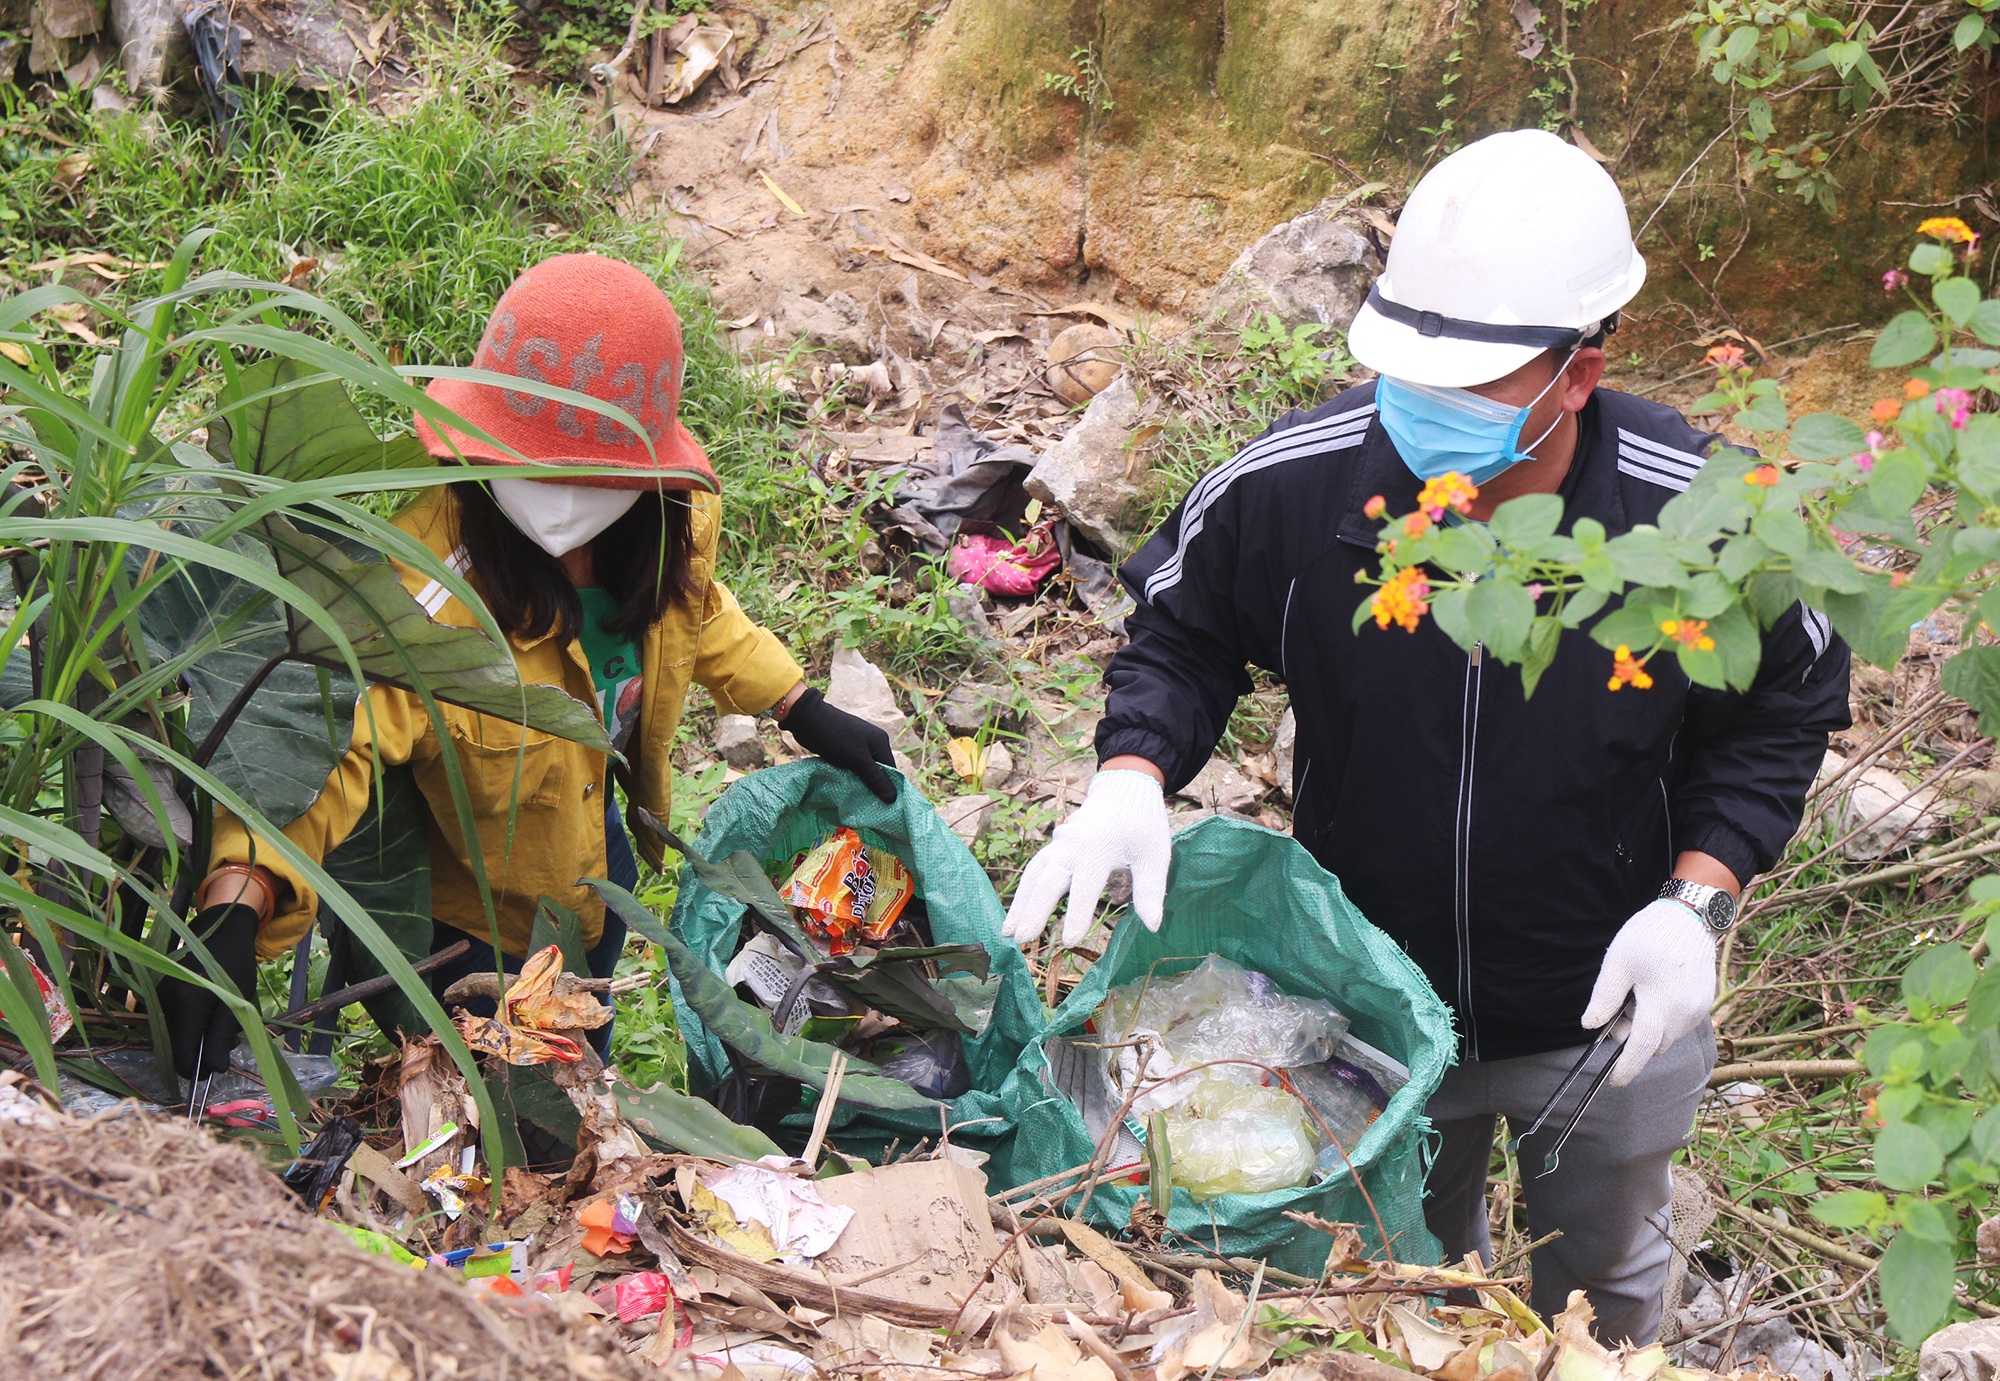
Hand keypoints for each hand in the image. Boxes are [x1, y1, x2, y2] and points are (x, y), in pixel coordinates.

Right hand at [159, 903, 260, 1078]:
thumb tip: (215, 1069)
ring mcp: (156, 998)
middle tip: (227, 1045)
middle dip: (200, 1054)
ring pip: (173, 1036)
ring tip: (224, 1029)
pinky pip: (171, 1022)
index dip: (196, 1069)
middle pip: (175, 1047)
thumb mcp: (237, 1002)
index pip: (181, 1054)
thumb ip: (222, 1037)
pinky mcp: (157, 995)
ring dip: (196, 1040)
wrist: (220, 931)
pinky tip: (209, 1018)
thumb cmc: (234, 965)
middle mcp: (163, 1003)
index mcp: (185, 1005)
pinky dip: (189, 1027)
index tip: (213, 1073)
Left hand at [780, 687, 896, 802]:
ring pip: (864, 770)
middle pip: (878, 771)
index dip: (888, 788)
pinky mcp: (844, 748)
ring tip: (856, 800)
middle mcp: (872, 742)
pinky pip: (852, 766)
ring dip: (860, 783)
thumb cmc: (835, 738)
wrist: (807, 719)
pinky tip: (846, 788)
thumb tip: (893, 798)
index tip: (884, 807)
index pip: (891, 770)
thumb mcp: (857, 760)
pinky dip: (850, 776)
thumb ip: (875, 779)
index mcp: (880, 742)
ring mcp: (858, 745)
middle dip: (873, 787)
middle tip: (868, 806)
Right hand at [1002, 770, 1170, 945]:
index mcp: (1099, 848)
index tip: (1069, 942)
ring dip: (1020, 903)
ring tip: (1007, 933)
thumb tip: (1152, 926)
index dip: (1076, 914)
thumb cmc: (1143, 826)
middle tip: (1021, 940)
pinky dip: (1023, 892)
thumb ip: (1150, 890)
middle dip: (1034, 911)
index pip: (1084, 886)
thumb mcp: (1155, 856)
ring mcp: (1059, 844)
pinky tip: (1015, 915)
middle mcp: (1072, 846)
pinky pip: (1033, 869)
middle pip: (1048, 880)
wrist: (1124, 790)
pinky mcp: (1053, 846)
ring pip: (1033, 875)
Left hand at [1581, 897, 1716, 1087]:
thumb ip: (1605, 998)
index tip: (1614, 1082)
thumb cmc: (1650, 936)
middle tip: (1620, 1008)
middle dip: (1633, 1038)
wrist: (1691, 916)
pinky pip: (1680, 1023)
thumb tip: (1591, 1026)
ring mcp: (1698, 1009)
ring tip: (1638, 993)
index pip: (1641, 1049)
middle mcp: (1685, 1014)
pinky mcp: (1705, 1002)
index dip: (1626, 1069)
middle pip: (1654, 1045)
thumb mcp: (1618, 963)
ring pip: (1668, 1035)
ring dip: (1650, 1027)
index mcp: (1660, 1006)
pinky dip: (1665, 1018)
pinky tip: (1656, 990)